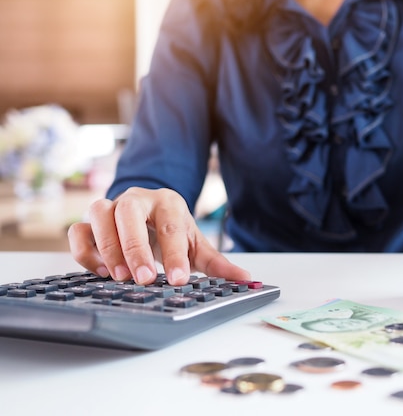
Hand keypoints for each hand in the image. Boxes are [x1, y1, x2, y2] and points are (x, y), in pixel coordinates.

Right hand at [67, 187, 249, 284]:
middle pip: (129, 213)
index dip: (174, 254)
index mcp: (169, 202)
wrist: (150, 212)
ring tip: (120, 277)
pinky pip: (78, 231)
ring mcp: (111, 207)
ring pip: (99, 213)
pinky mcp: (90, 222)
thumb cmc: (172, 230)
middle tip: (144, 279)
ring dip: (107, 246)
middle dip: (135, 247)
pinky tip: (100, 272)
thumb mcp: (196, 244)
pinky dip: (85, 251)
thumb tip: (247, 280)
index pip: (171, 225)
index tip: (178, 280)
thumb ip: (218, 264)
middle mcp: (137, 199)